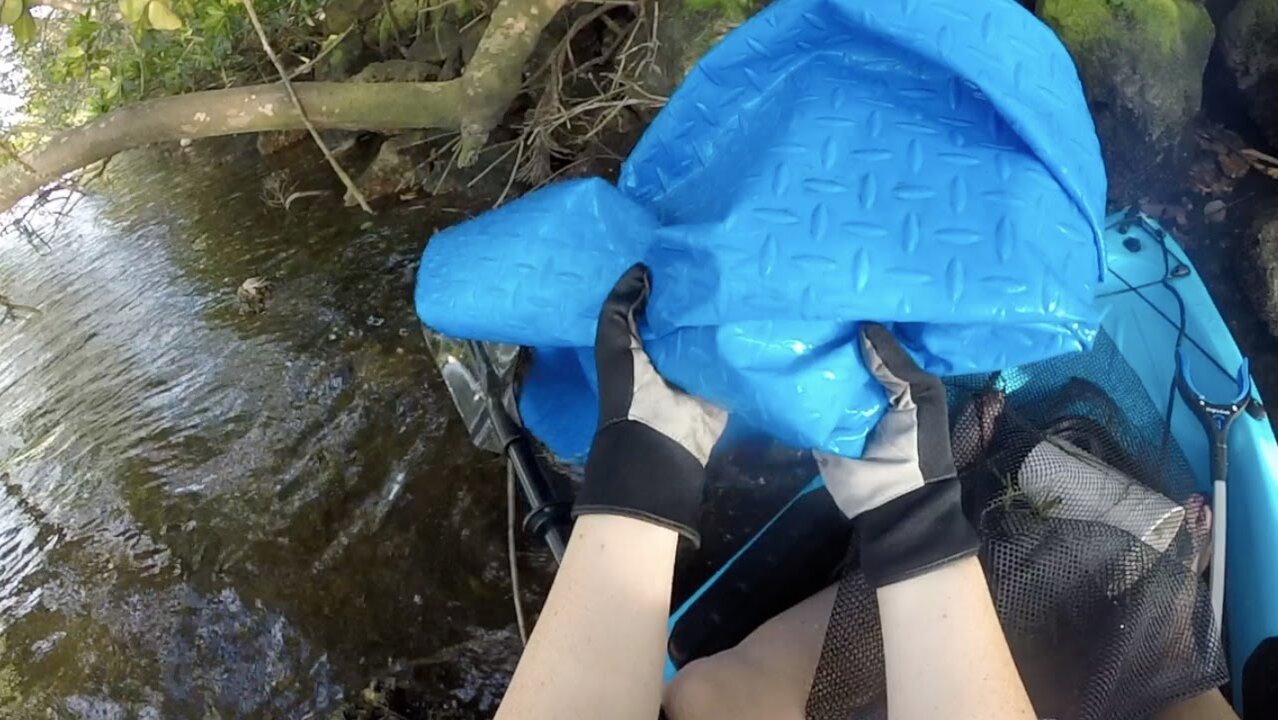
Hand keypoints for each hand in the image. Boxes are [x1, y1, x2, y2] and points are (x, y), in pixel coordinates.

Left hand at [574, 264, 728, 544]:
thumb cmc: (628, 387)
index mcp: (642, 344)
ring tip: (744, 282)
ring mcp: (698, 369)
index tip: (686, 255)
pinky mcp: (722, 383)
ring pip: (713, 335)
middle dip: (700, 297)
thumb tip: (643, 268)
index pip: (657, 307)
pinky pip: (733, 358)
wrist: (657, 438)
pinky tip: (756, 315)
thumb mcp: (613, 340)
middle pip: (689, 319)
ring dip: (724, 317)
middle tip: (721, 262)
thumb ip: (620, 305)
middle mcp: (671, 354)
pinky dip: (741, 342)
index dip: (667, 284)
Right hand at [816, 323, 978, 586]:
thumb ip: (897, 363)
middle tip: (812, 309)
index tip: (843, 298)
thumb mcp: (921, 395)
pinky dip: (797, 388)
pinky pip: (807, 403)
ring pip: (824, 377)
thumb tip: (865, 326)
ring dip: (811, 361)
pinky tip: (780, 362)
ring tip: (791, 328)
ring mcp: (840, 408)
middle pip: (845, 358)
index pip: (876, 345)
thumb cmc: (918, 444)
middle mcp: (866, 390)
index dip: (864, 325)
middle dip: (833, 340)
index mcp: (896, 380)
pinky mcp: (819, 426)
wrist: (895, 499)